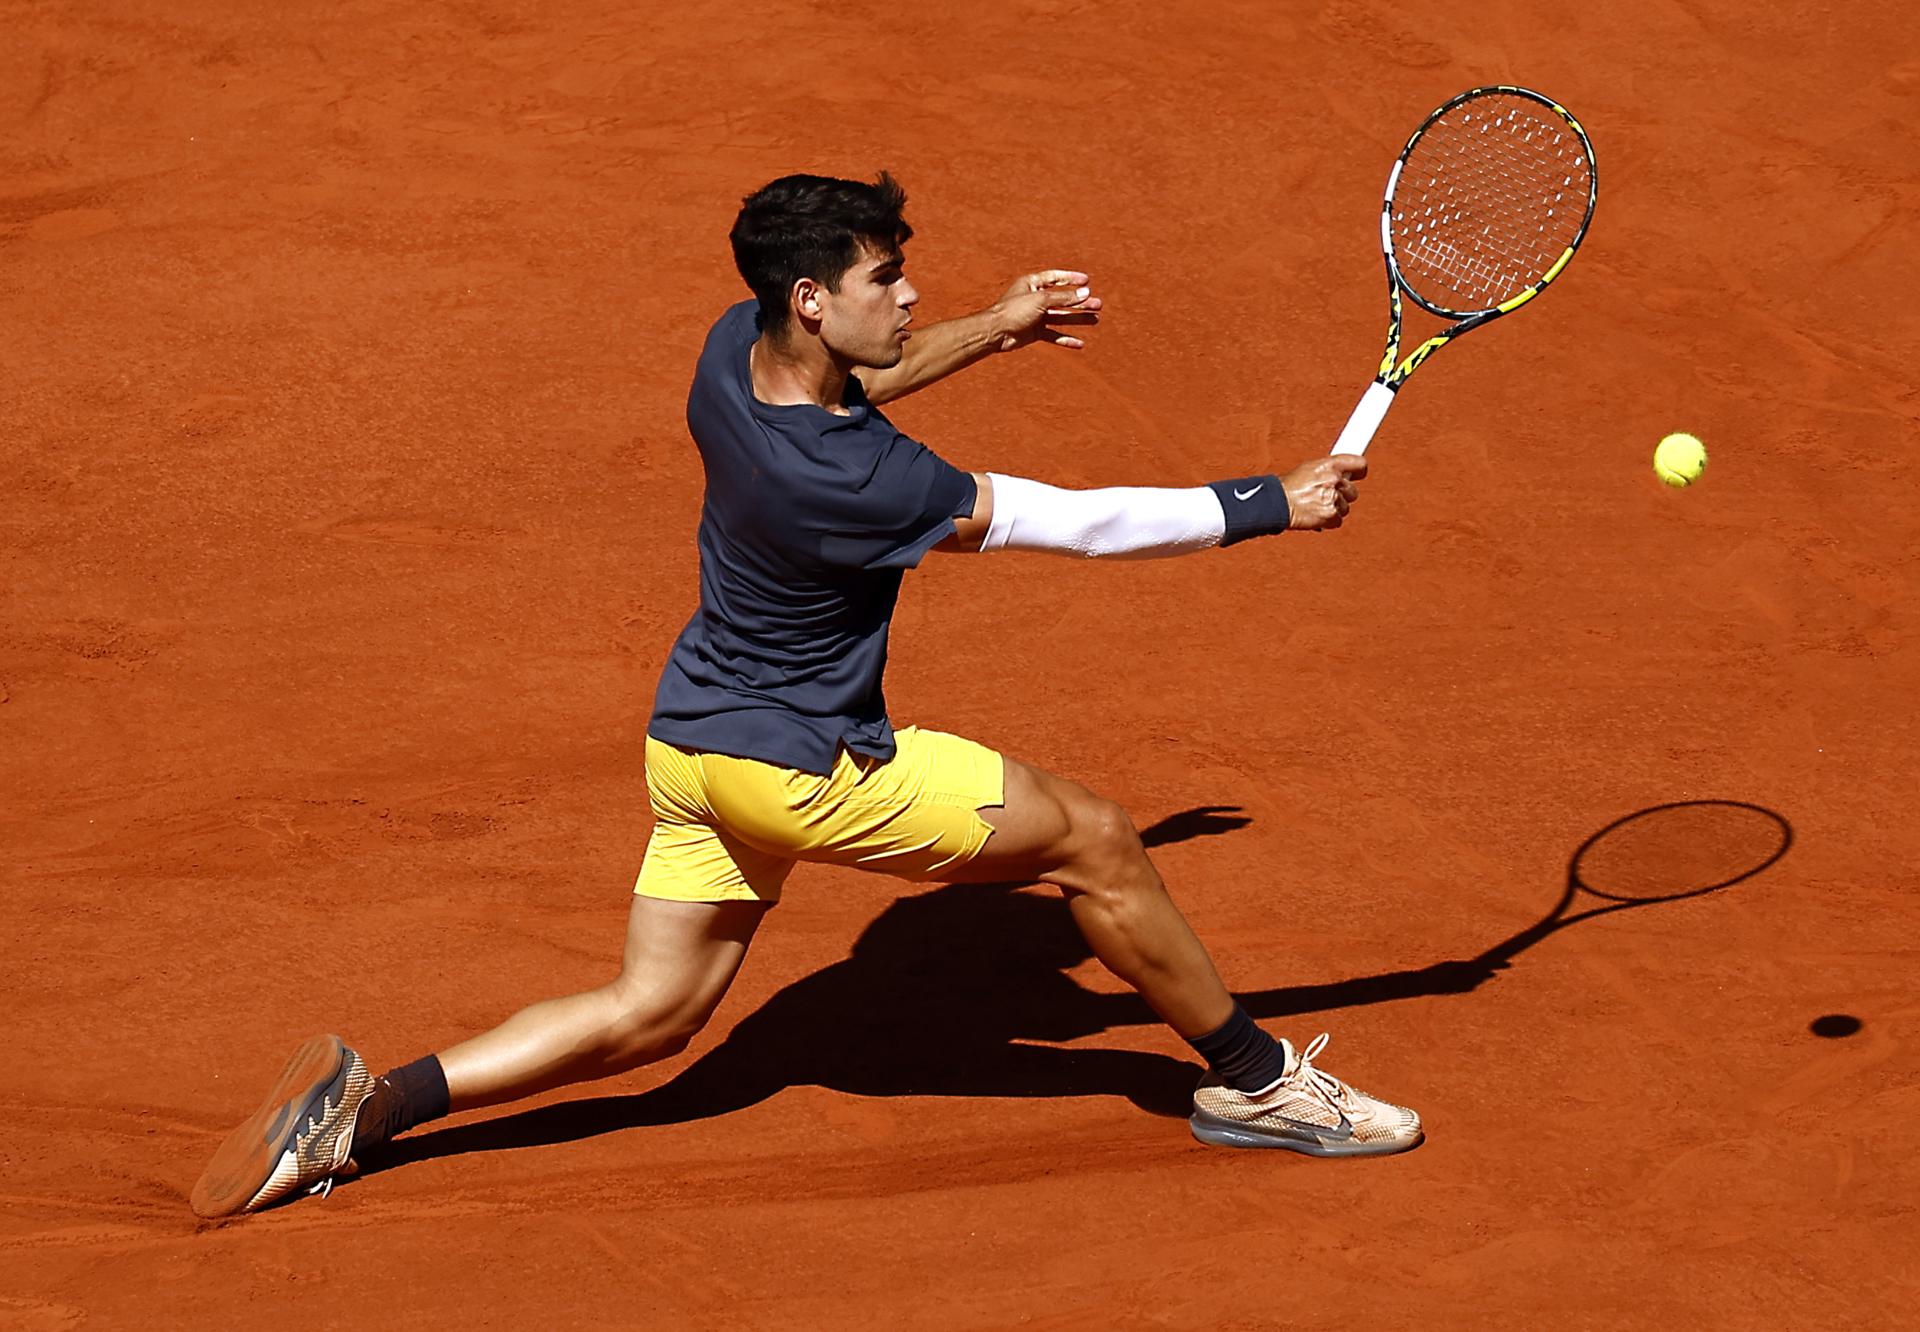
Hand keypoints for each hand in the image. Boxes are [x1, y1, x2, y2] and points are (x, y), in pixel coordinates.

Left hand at [986, 270, 1101, 351]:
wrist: (995, 332)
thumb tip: (1085, 294)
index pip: (1056, 278)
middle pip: (1062, 300)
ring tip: (1096, 319)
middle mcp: (1035, 299)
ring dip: (1078, 318)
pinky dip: (1066, 339)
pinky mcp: (1034, 332)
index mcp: (1032, 284)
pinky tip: (1080, 344)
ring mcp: (1035, 316)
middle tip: (1098, 304)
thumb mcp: (1041, 300)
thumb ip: (1063, 298)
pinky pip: (1053, 335)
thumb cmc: (1013, 310)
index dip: (1071, 279)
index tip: (1087, 281)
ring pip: (1061, 317)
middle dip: (1080, 302)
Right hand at [1281, 454, 1366, 530]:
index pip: (1359, 464)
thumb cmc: (1287, 487)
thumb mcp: (1307, 470)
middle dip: (1342, 495)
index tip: (1357, 475)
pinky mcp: (1331, 515)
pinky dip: (1328, 521)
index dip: (1359, 471)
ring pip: (1345, 508)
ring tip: (1315, 506)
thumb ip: (1326, 471)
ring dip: (1333, 509)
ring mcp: (1333, 498)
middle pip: (1353, 491)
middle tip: (1325, 496)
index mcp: (1329, 465)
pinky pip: (1337, 521)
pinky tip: (1315, 515)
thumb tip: (1341, 475)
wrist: (1276, 504)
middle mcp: (1334, 480)